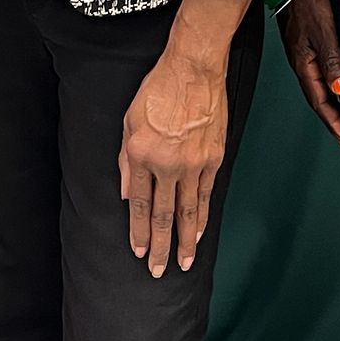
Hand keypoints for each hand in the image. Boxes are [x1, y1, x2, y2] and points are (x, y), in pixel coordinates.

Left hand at [119, 39, 230, 278]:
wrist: (193, 69)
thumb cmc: (157, 90)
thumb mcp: (128, 121)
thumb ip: (125, 161)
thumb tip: (126, 193)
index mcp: (141, 155)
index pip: (139, 205)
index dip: (138, 232)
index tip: (138, 252)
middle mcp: (168, 164)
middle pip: (163, 216)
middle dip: (159, 247)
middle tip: (157, 271)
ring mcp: (194, 163)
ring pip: (188, 211)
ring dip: (184, 240)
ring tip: (184, 262)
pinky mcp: (214, 158)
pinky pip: (206, 194)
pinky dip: (201, 216)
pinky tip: (197, 232)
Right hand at [277, 0, 339, 146]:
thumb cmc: (307, 0)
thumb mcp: (323, 31)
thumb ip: (332, 60)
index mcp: (302, 64)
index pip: (319, 101)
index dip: (333, 122)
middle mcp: (300, 62)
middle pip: (316, 99)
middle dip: (331, 120)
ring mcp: (301, 54)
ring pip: (317, 87)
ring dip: (330, 105)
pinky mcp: (305, 45)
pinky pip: (317, 74)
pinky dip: (327, 87)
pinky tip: (336, 87)